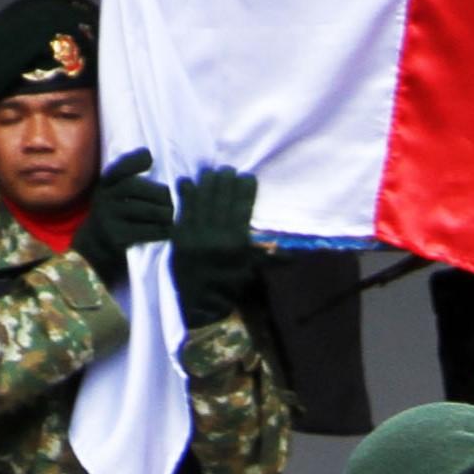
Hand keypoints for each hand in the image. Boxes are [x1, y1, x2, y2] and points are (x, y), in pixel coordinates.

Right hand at [73, 148, 174, 284]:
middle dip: (159, 193)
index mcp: (106, 185)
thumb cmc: (118, 216)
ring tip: (172, 217)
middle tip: (172, 202)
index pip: (119, 167)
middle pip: (135, 187)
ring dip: (164, 213)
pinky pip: (145, 231)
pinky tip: (167, 231)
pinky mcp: (115, 236)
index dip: (133, 160)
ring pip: (145, 210)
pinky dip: (160, 231)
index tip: (149, 158)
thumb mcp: (117, 195)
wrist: (97, 248)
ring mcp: (107, 217)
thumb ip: (131, 180)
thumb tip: (151, 158)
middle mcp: (103, 198)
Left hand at [168, 167, 261, 329]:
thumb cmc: (228, 288)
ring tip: (211, 171)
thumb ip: (269, 260)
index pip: (243, 207)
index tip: (248, 177)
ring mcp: (194, 234)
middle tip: (228, 170)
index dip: (245, 189)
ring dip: (206, 183)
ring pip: (202, 200)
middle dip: (225, 180)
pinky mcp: (178, 235)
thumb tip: (294, 256)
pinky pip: (182, 209)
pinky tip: (187, 182)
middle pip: (222, 199)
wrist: (198, 304)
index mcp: (235, 242)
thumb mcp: (250, 273)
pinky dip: (184, 194)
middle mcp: (215, 235)